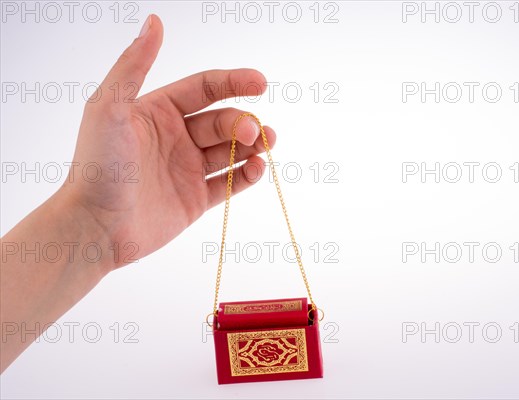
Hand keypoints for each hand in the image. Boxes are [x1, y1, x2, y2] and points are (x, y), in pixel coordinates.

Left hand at [61, 14, 275, 269]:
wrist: (94, 227)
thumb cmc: (96, 166)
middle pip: (222, 121)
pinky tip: (258, 168)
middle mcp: (176, 138)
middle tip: (253, 132)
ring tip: (268, 143)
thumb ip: (135, 64)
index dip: (235, 82)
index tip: (261, 83)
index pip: (205, 88)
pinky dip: (247, 175)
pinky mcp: (195, 199)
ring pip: (231, 151)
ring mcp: (187, 169)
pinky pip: (229, 183)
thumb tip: (155, 21)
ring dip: (254, 145)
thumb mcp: (110, 107)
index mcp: (159, 112)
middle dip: (242, 122)